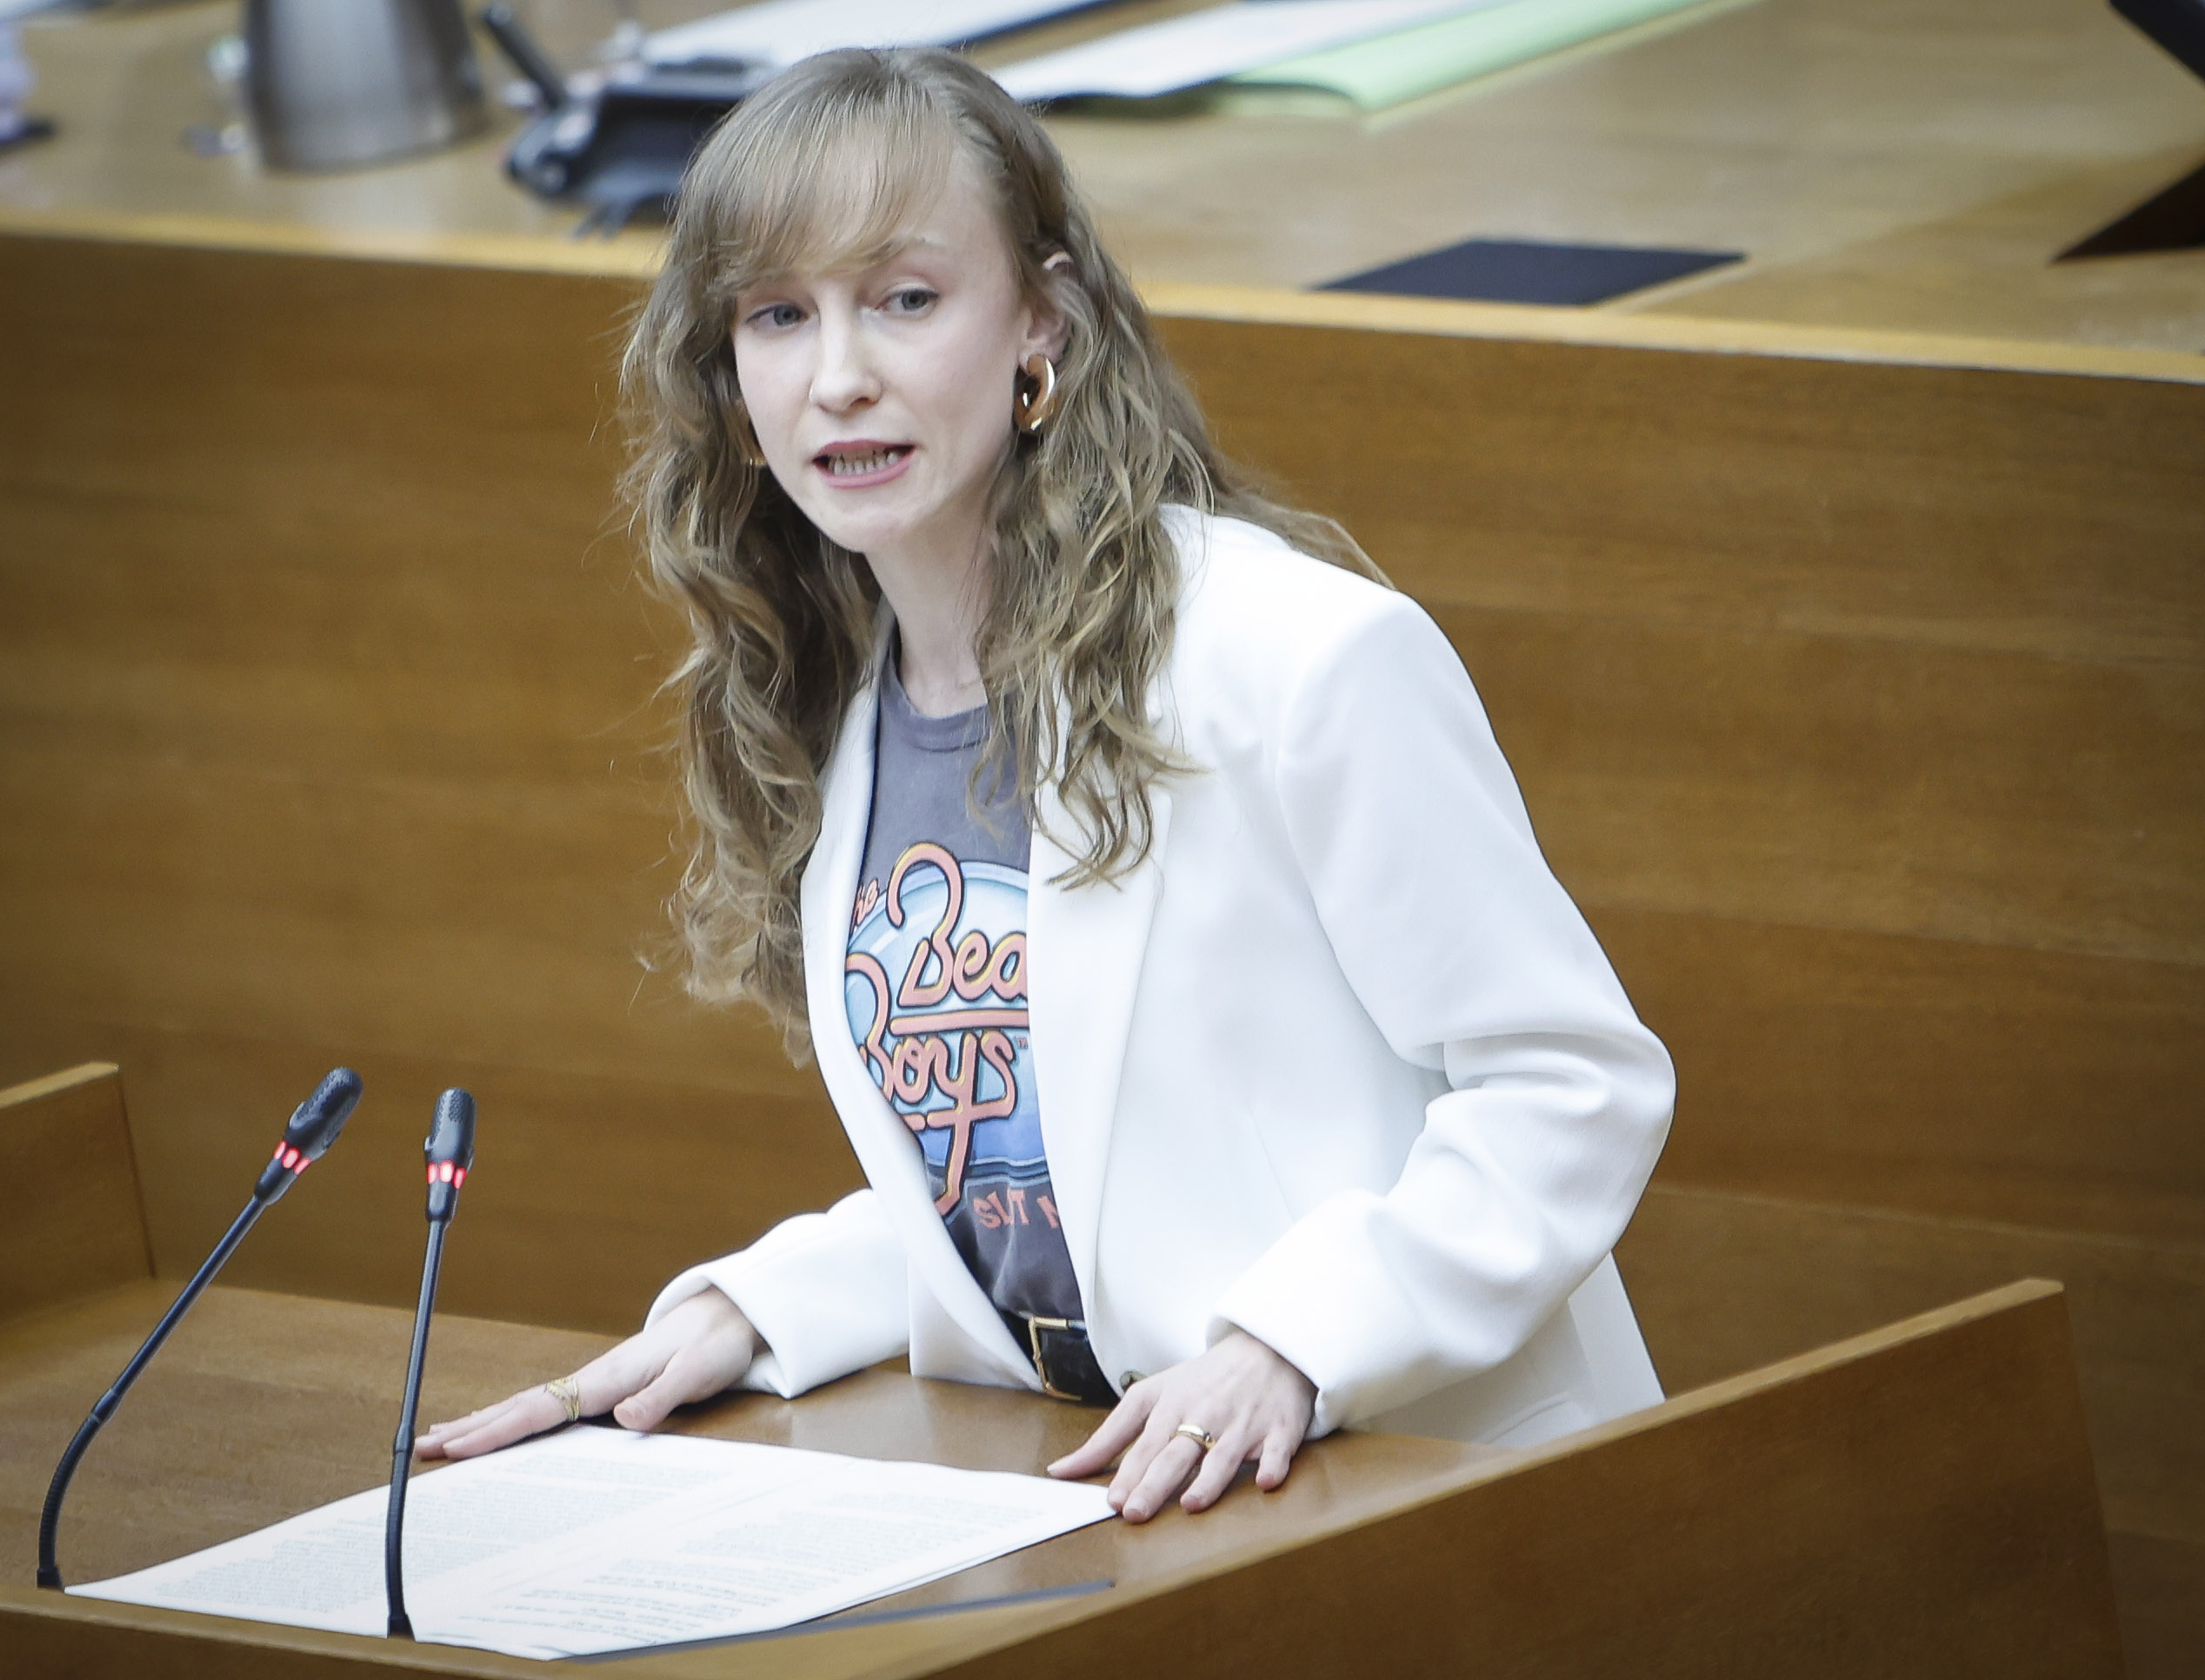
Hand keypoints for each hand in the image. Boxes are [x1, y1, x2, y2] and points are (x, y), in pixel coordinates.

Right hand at [414, 1289, 758, 1461]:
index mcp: (608, 1376)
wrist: (731, 1313)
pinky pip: (549, 1405)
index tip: (458, 1446)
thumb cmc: (714, 1344)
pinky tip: (500, 1423)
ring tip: (443, 1437)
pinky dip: (515, 1415)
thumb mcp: (696, 1373)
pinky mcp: (607, 1384)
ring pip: (529, 1403)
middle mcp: (595, 1376)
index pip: (542, 1408)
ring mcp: (597, 1379)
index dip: (498, 1430)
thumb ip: (660, 1397)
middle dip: (472, 1428)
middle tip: (423, 1447)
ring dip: (485, 1421)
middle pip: (521, 1405)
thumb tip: (625, 1421)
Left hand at [1046, 1329, 1315, 1522]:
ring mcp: (1243, 1422)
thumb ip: (1110, 1436)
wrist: (1265, 1348)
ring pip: (1223, 1454)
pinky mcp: (1279, 1428)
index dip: (1129, 1472)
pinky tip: (1265, 1482)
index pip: (1145, 1443)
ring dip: (1208, 1480)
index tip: (1112, 1501)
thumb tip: (1062, 1470)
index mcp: (1171, 1404)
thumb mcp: (1152, 1395)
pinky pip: (1277, 1449)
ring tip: (1191, 1504)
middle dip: (1156, 1482)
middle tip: (1136, 1512)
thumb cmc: (1202, 1379)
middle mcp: (1204, 1413)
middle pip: (1176, 1452)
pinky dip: (1272, 1465)